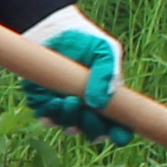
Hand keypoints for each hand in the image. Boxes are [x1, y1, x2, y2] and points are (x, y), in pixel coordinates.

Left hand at [20, 7, 131, 144]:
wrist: (55, 32)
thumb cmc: (86, 42)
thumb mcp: (105, 52)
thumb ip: (107, 75)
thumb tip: (98, 103)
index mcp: (108, 100)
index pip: (118, 126)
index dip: (121, 134)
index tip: (120, 134)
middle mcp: (89, 110)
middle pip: (94, 134)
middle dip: (93, 128)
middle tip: (88, 111)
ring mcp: (66, 109)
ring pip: (71, 128)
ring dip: (71, 120)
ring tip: (69, 100)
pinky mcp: (45, 104)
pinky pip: (48, 119)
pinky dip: (51, 114)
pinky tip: (54, 100)